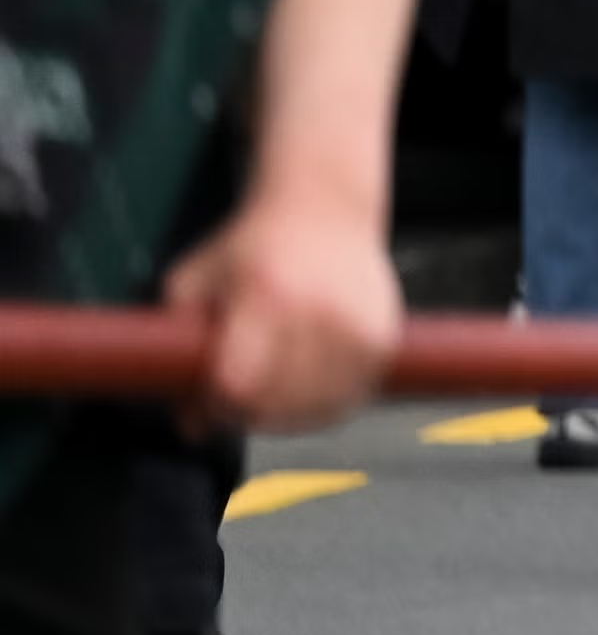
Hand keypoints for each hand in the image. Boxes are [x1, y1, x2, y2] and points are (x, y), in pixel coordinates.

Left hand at [158, 189, 399, 434]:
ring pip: (319, 409)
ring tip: (272, 392)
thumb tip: (192, 427)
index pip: (238, 385)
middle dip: (249, 413)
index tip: (209, 397)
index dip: (217, 404)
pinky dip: (328, 404)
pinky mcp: (382, 337)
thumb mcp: (193, 283)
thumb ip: (177, 352)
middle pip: (278, 404)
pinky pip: (353, 397)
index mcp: (267, 295)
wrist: (323, 208)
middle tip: (237, 398)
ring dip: (290, 415)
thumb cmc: (251, 246)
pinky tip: (307, 386)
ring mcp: (356, 326)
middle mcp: (318, 312)